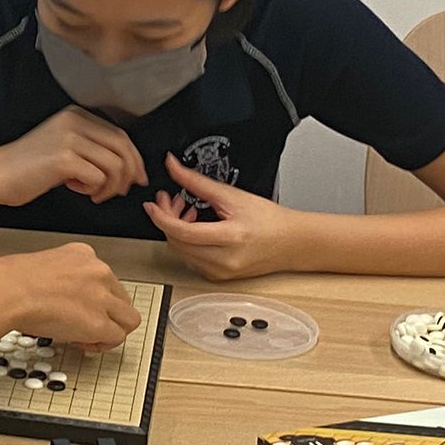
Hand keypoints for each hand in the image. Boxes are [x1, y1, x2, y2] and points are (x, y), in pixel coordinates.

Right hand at [0, 106, 148, 206]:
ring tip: (93, 193)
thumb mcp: (62, 147)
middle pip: (123, 147)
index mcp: (76, 115)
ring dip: (109, 186)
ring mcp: (69, 138)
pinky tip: (76, 190)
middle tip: (120, 191)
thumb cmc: (26, 167)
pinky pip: (98, 178)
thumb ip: (91, 150)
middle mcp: (74, 121)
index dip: (134, 159)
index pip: (120, 135)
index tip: (136, 177)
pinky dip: (93, 190)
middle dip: (128, 174)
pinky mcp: (64, 159)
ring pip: (115, 165)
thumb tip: (126, 167)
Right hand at [0, 242, 141, 349]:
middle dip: (109, 315)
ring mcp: (102, 297)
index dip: (96, 299)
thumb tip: (62, 299)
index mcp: (84, 254)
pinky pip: (117, 337)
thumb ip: (63, 278)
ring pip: (128, 319)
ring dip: (112, 330)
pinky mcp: (99, 321)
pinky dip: (103, 344)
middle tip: (90, 326)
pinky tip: (85, 343)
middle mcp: (98, 272)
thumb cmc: (15, 281)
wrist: (9, 291)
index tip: (83, 308)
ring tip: (91, 337)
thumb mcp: (45, 265)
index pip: (106, 279)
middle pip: (122, 299)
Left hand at [142, 152, 297, 279]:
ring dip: (175, 230)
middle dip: (167, 219)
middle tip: (170, 200)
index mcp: (230, 238)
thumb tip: (173, 167)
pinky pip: (191, 259)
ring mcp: (220, 272)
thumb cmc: (270, 220)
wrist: (292, 243)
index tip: (152, 204)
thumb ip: (197, 182)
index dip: (161, 217)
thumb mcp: (232, 196)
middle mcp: (223, 260)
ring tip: (185, 210)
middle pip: (177, 242)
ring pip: (181, 252)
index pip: (183, 232)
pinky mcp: (218, 277)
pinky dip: (186, 242)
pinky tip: (195, 227)